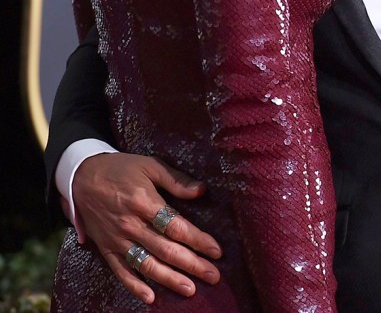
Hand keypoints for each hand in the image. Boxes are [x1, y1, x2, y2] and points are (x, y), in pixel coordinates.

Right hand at [72, 152, 221, 304]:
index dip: (198, 240)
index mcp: (144, 201)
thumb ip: (176, 180)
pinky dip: (135, 286)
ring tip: (190, 289)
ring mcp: (117, 240)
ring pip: (147, 264)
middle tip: (213, 276)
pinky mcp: (106, 249)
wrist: (81, 177)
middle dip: (192, 264)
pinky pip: (121, 272)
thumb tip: (202, 191)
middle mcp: (131, 224)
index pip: (176, 226)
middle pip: (166, 249)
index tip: (216, 251)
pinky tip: (151, 298)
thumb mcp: (149, 166)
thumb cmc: (120, 169)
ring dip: (170, 279)